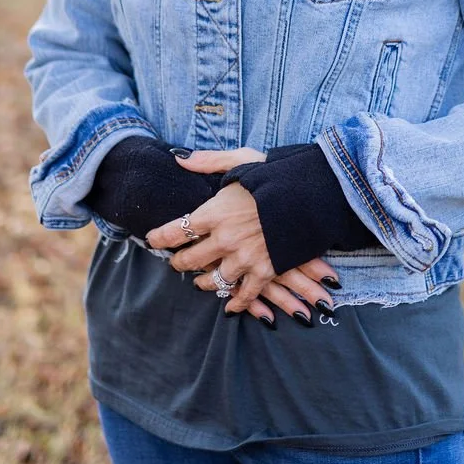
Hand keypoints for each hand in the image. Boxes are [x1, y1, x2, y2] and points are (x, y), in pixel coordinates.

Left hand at [145, 147, 339, 324]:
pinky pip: (245, 295)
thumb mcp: (240, 160)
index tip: (153, 239)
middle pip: (190, 260)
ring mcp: (244, 258)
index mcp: (214, 212)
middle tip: (176, 263)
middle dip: (180, 263)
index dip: (161, 237)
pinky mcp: (265, 271)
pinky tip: (230, 305)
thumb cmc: (274, 175)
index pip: (176, 231)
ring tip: (201, 282)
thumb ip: (207, 162)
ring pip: (214, 281)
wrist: (311, 195)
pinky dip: (237, 303)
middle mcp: (224, 239)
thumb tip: (178, 158)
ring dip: (205, 283)